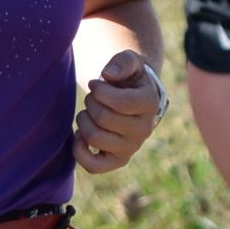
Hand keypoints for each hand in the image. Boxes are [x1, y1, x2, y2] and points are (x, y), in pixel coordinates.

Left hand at [74, 48, 163, 172]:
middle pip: (102, 118)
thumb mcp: (130, 62)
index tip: (96, 84)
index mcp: (150, 104)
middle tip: (93, 97)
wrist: (133, 97)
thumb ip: (122, 62)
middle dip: (90, 102)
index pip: (119, 102)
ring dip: (83, 119)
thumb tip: (108, 75)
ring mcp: (131, 148)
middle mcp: (144, 130)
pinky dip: (79, 150)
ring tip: (89, 112)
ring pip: (94, 138)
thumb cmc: (128, 78)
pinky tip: (81, 134)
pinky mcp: (117, 161)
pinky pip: (92, 166)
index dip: (99, 90)